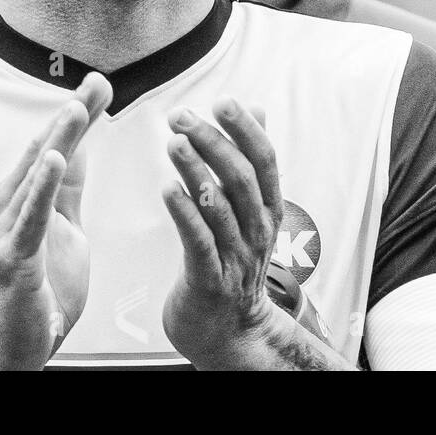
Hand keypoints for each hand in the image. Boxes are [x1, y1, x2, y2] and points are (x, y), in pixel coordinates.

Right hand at [0, 72, 111, 369]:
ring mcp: (7, 230)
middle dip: (73, 115)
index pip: (54, 147)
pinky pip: (29, 217)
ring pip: (36, 176)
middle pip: (46, 151)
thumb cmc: (38, 290)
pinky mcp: (13, 257)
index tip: (100, 84)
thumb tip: (77, 146)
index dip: (78, 115)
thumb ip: (67, 190)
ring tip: (77, 109)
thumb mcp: (63, 229)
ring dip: (58, 139)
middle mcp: (8, 207)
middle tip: (96, 83)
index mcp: (22, 198)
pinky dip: (42, 187)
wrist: (16, 347)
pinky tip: (55, 162)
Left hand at [160, 98, 287, 368]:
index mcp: (268, 209)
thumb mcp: (250, 211)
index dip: (246, 130)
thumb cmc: (233, 262)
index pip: (265, 161)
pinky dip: (185, 213)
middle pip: (241, 178)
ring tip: (173, 142)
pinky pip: (199, 242)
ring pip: (219, 207)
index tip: (223, 102)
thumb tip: (257, 109)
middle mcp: (257, 230)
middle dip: (212, 143)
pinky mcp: (210, 280)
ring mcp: (236, 256)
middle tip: (181, 116)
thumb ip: (250, 161)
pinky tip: (167, 188)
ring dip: (196, 171)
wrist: (230, 332)